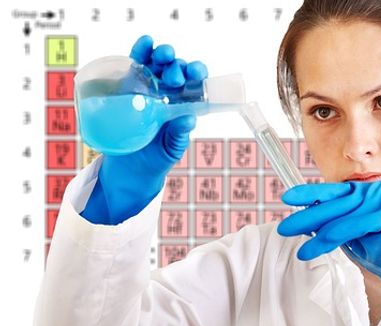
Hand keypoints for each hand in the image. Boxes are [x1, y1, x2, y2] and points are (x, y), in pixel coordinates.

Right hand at [80, 35, 207, 224]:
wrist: (129, 170)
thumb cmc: (156, 159)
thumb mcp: (171, 149)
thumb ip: (179, 135)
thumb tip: (189, 119)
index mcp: (183, 104)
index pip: (194, 83)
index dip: (197, 73)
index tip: (195, 73)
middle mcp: (168, 93)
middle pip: (176, 70)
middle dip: (178, 66)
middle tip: (175, 76)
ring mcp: (148, 87)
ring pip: (158, 63)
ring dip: (161, 54)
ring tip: (163, 55)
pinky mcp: (128, 86)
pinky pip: (135, 64)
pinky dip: (141, 51)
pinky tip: (145, 44)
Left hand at [277, 181, 380, 325]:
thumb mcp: (354, 235)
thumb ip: (335, 223)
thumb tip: (305, 219)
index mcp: (369, 191)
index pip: (335, 190)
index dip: (310, 193)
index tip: (287, 197)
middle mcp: (379, 190)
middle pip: (337, 202)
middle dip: (308, 216)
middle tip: (285, 228)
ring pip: (344, 215)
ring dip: (319, 234)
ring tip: (303, 251)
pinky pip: (357, 224)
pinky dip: (335, 237)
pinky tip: (317, 247)